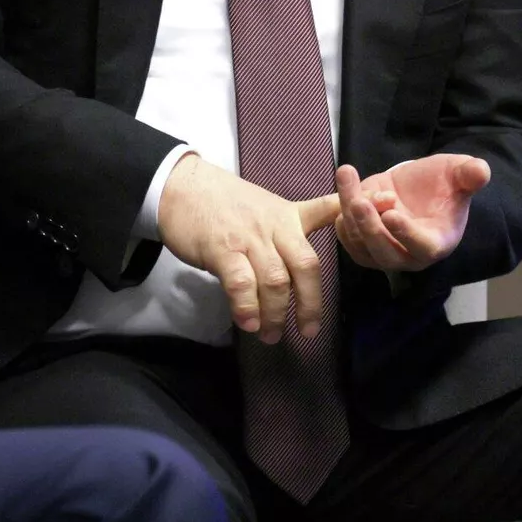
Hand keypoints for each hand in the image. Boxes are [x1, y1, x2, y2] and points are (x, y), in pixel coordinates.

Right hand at [156, 153, 342, 343]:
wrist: (181, 187)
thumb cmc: (223, 202)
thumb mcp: (267, 205)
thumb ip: (295, 222)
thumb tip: (316, 248)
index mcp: (287, 216)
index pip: (322, 232)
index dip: (339, 256)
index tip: (327, 299)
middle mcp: (273, 226)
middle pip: (305, 266)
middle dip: (310, 304)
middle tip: (307, 330)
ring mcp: (248, 237)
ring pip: (275, 280)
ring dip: (276, 313)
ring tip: (270, 334)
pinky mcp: (221, 249)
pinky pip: (241, 283)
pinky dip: (247, 307)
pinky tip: (248, 322)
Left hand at [334, 153, 491, 272]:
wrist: (419, 187)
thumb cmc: (443, 184)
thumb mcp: (459, 174)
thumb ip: (470, 175)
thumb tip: (481, 171)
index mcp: (437, 241)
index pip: (423, 247)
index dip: (407, 234)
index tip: (392, 214)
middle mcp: (409, 255)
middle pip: (385, 253)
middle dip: (370, 228)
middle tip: (360, 202)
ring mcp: (383, 253)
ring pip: (360, 244)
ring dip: (350, 214)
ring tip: (348, 178)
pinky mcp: (362, 244)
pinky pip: (347, 237)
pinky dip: (340, 214)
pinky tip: (344, 187)